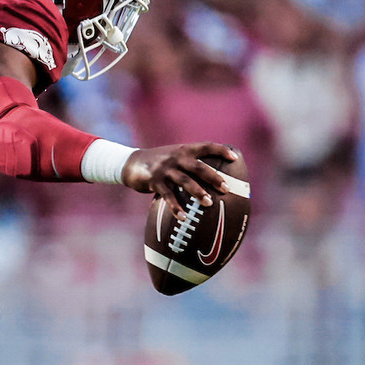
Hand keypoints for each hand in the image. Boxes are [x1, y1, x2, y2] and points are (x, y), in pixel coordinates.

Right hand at [123, 142, 240, 205]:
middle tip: (226, 189)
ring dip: (198, 192)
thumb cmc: (158, 163)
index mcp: (184, 150)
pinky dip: (176, 207)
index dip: (220, 150)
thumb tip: (211, 178)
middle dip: (213, 177)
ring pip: (185, 181)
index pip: (206, 146)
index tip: (234, 158)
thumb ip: (189, 163)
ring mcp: (165, 169)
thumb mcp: (174, 157)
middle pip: (198, 167)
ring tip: (208, 203)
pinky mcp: (154, 181)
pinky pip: (168, 196)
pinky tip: (184, 217)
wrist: (131, 163)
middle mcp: (176, 158)